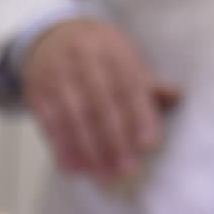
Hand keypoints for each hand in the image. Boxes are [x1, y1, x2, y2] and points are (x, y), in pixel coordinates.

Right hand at [21, 18, 178, 179]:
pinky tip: (74, 169)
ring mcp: (57, 78)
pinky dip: (62, 149)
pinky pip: (50, 125)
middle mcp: (83, 62)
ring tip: (103, 177)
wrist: (50, 36)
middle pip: (100, 106)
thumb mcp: (122, 55)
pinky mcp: (37, 94)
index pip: (128, 86)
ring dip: (89, 152)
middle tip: (127, 170)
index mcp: (111, 51)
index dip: (139, 116)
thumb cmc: (97, 53)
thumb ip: (145, 80)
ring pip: (74, 119)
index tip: (148, 145)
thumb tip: (176, 98)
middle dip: (114, 141)